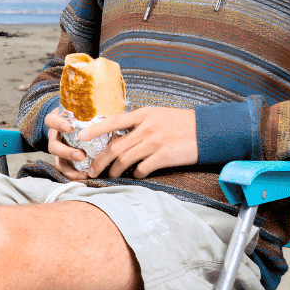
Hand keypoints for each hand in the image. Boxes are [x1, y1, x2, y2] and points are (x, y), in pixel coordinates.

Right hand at [44, 109, 90, 180]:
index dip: (58, 124)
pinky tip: (85, 178)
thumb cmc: (82, 116)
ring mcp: (58, 150)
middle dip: (66, 152)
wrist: (74, 124)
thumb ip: (93, 111)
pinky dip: (74, 175)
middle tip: (81, 155)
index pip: (51, 120)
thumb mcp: (82, 111)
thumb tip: (115, 110)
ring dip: (71, 166)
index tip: (70, 127)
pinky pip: (65, 170)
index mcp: (58, 122)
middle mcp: (55, 137)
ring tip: (84, 172)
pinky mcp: (63, 160)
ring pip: (57, 160)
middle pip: (53, 145)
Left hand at [83, 107, 197, 178]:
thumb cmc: (181, 122)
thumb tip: (120, 134)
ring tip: (110, 175)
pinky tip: (136, 174)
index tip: (81, 136)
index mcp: (143, 115)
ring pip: (125, 159)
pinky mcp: (164, 156)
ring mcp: (155, 142)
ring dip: (114, 170)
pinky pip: (142, 168)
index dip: (95, 129)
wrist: (207, 130)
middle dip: (100, 160)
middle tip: (92, 169)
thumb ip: (139, 123)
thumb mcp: (157, 115)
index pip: (113, 121)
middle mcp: (146, 128)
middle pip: (115, 146)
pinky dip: (136, 173)